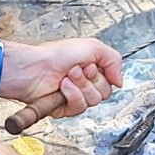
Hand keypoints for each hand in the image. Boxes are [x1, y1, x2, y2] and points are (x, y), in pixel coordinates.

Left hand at [0, 38, 123, 118]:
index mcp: (92, 68)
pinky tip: (63, 87)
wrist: (34, 67)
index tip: (91, 64)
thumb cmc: (55, 54)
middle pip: (104, 92)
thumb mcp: (94, 46)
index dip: (104, 73)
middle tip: (77, 69)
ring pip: (93, 100)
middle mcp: (84, 83)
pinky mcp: (65, 108)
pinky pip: (80, 107)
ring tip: (67, 76)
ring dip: (80, 86)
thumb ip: (115, 60)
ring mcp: (75, 96)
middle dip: (91, 79)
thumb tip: (120, 81)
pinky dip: (72, 95)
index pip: (111, 80)